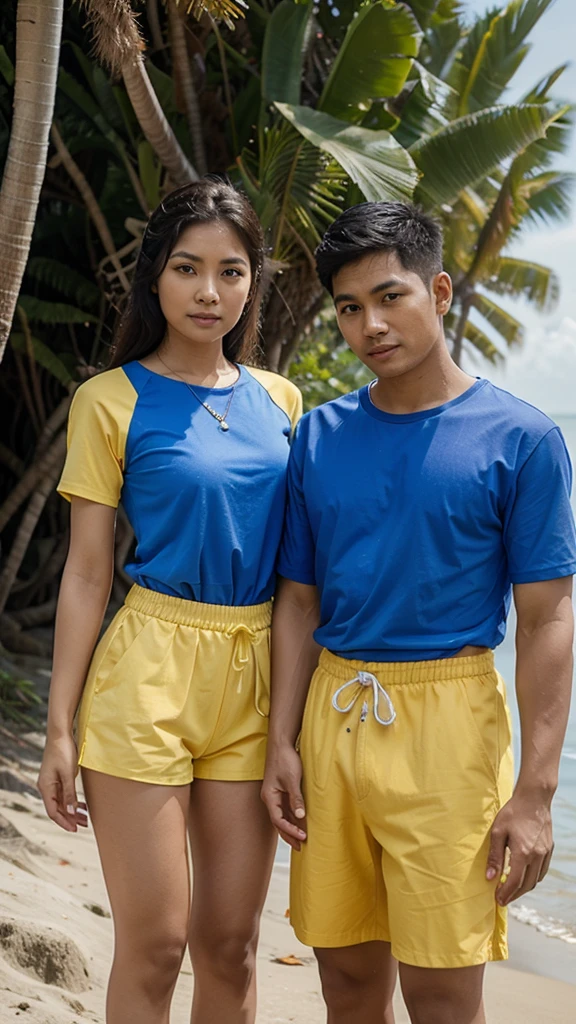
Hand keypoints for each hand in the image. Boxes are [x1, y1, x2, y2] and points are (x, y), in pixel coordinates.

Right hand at [38, 732, 87, 832]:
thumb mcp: (68, 774)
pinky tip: (82, 806)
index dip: (63, 822)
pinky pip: (64, 794)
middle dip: (69, 818)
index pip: (52, 811)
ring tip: (85, 818)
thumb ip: (69, 793)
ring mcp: (52, 782)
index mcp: (46, 787)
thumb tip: (71, 812)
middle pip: (57, 808)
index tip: (74, 829)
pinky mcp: (58, 778)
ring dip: (72, 810)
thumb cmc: (63, 752)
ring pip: (62, 802)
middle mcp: (47, 787)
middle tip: (83, 825)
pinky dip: (73, 801)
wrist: (61, 735)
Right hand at [261, 743, 306, 850]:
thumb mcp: (292, 780)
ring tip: (302, 838)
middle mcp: (271, 798)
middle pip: (278, 822)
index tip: (302, 837)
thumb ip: (296, 798)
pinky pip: (286, 808)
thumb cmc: (284, 759)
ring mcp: (275, 795)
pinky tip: (301, 822)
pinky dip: (293, 817)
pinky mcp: (281, 790)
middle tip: (301, 847)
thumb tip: (300, 816)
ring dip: (291, 827)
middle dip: (289, 835)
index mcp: (270, 797)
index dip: (290, 830)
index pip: (278, 820)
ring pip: (282, 816)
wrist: (281, 744)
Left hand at [486, 790, 553, 905]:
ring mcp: (545, 853)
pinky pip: (542, 871)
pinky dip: (533, 878)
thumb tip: (489, 877)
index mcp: (523, 853)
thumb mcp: (497, 832)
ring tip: (511, 890)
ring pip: (536, 880)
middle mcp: (537, 856)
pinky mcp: (549, 848)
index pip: (514, 882)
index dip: (505, 893)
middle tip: (503, 899)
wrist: (534, 799)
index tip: (498, 900)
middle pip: (526, 885)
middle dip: (514, 895)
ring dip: (523, 888)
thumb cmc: (513, 813)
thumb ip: (494, 856)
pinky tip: (524, 877)